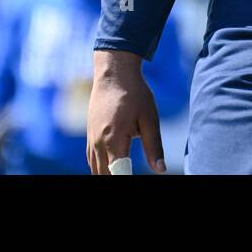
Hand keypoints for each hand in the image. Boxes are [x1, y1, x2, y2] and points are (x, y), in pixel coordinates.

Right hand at [87, 50, 164, 174]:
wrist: (114, 74)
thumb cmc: (135, 94)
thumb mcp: (150, 119)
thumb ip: (154, 147)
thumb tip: (161, 170)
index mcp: (114, 141)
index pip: (118, 173)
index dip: (126, 178)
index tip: (134, 176)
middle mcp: (99, 143)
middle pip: (104, 175)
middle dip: (116, 178)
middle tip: (129, 173)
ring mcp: (91, 139)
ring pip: (95, 169)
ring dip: (107, 174)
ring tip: (122, 172)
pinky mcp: (89, 134)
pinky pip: (91, 159)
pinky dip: (100, 167)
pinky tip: (110, 168)